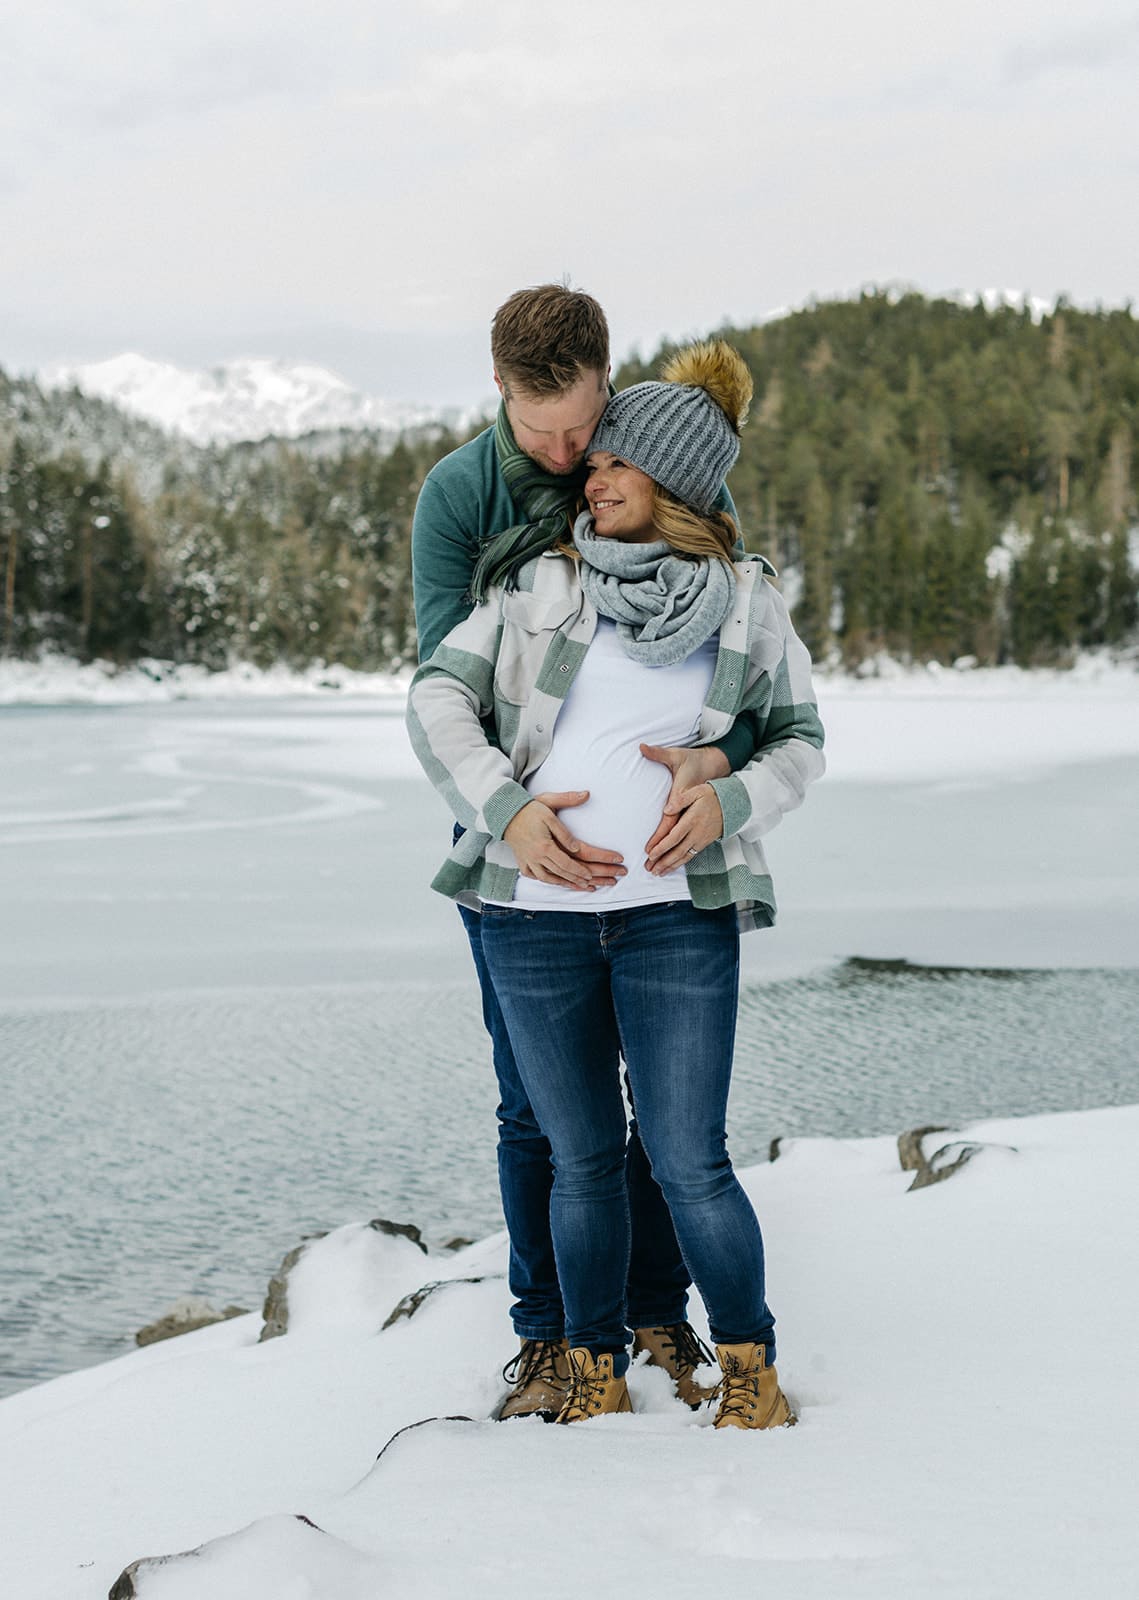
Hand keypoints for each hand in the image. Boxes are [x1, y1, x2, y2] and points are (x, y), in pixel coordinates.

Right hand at [503, 792, 625, 889]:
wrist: (503, 815)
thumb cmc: (527, 808)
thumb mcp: (548, 802)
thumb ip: (568, 801)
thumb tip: (586, 796)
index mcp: (546, 845)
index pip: (573, 861)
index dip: (593, 866)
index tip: (610, 865)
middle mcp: (538, 858)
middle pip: (567, 873)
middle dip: (590, 878)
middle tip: (610, 880)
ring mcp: (530, 863)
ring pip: (553, 879)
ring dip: (572, 883)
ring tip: (589, 886)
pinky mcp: (524, 864)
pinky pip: (540, 878)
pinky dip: (553, 882)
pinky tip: (563, 883)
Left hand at [643, 783, 723, 874]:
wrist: (732, 806)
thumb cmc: (712, 797)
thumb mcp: (697, 792)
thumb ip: (681, 799)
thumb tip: (666, 809)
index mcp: (692, 820)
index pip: (675, 837)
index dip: (662, 847)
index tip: (650, 854)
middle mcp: (697, 833)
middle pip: (678, 851)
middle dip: (663, 862)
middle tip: (650, 869)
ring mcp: (701, 840)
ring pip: (684, 857)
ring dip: (670, 866)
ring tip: (658, 873)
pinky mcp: (704, 844)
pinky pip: (690, 856)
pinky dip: (680, 864)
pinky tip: (671, 867)